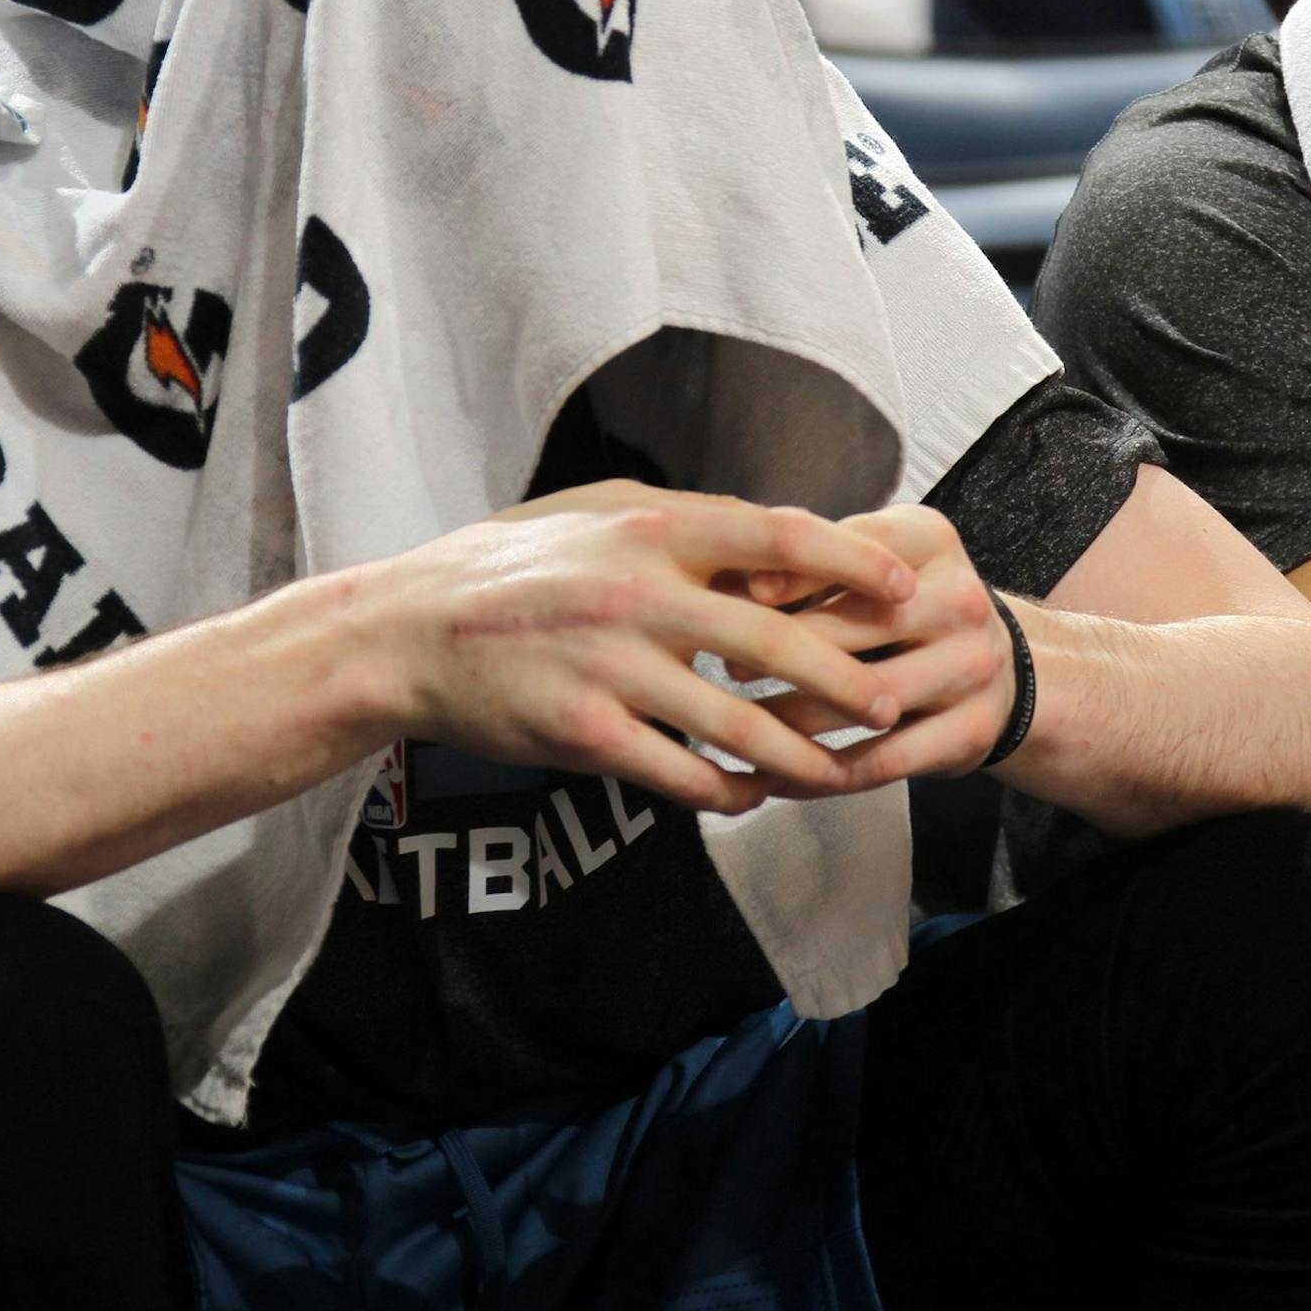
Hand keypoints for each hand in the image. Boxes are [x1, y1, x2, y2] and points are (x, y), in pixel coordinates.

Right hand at [369, 480, 917, 810]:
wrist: (407, 633)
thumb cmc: (510, 567)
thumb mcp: (596, 514)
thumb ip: (683, 525)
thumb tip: (774, 540)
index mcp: (651, 527)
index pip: (779, 536)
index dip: (853, 561)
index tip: (904, 587)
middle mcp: (639, 592)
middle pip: (776, 641)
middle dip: (845, 680)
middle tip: (890, 704)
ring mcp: (612, 667)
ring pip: (738, 723)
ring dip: (800, 753)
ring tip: (840, 769)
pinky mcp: (585, 733)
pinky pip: (680, 774)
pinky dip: (727, 791)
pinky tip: (753, 796)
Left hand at [754, 503, 1018, 788]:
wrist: (997, 670)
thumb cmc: (905, 609)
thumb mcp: (873, 563)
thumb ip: (812, 563)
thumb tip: (728, 580)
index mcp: (931, 541)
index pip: (860, 549)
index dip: (798, 572)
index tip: (742, 595)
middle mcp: (963, 598)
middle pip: (863, 625)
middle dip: (787, 648)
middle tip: (728, 665)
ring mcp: (973, 667)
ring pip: (868, 698)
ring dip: (796, 719)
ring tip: (743, 727)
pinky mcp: (973, 730)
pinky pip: (885, 760)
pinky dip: (824, 775)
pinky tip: (779, 779)